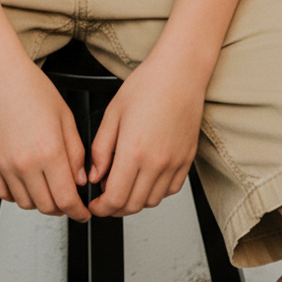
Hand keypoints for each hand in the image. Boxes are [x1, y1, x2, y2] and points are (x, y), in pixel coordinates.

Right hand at [0, 53, 90, 221]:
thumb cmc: (31, 88)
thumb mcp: (65, 116)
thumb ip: (76, 152)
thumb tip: (80, 179)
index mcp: (49, 151)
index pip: (67, 199)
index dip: (78, 211)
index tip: (82, 212)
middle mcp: (25, 163)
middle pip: (47, 207)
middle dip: (61, 207)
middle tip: (67, 197)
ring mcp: (4, 165)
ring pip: (26, 203)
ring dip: (40, 200)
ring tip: (46, 185)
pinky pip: (4, 194)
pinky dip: (17, 194)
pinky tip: (25, 180)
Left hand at [87, 52, 204, 216]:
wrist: (179, 73)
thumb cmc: (147, 85)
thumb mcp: (112, 113)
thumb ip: (100, 148)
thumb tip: (94, 175)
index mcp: (133, 151)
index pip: (115, 199)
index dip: (101, 208)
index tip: (95, 204)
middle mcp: (156, 162)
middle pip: (133, 205)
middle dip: (114, 207)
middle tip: (105, 196)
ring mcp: (174, 163)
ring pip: (152, 201)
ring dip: (135, 200)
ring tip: (125, 183)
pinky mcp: (187, 160)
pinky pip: (170, 190)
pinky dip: (156, 191)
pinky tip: (146, 177)